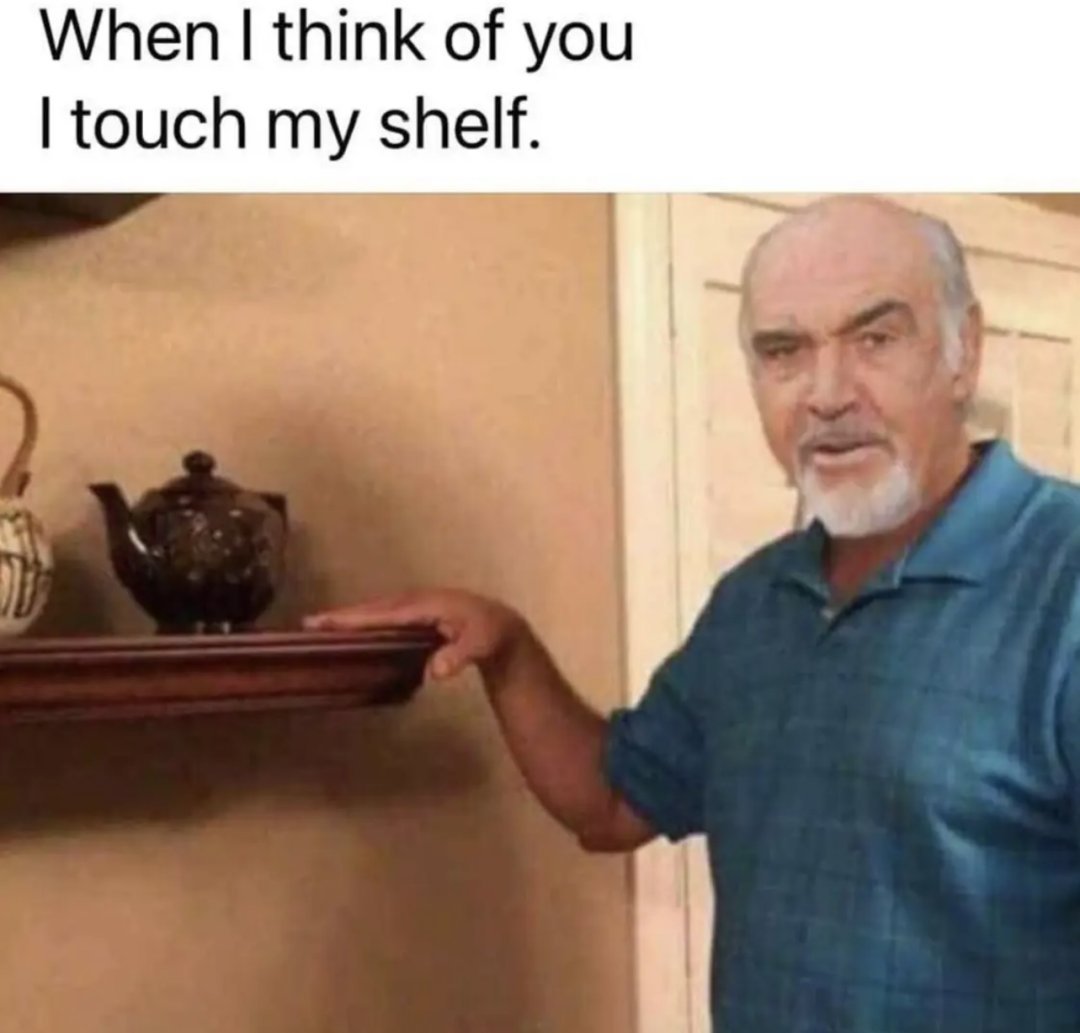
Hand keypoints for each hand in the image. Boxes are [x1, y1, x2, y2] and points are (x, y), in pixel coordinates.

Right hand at [303, 589, 527, 680]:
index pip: (385, 613)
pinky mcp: (417, 615)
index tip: (330, 623)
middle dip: (344, 616)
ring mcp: (416, 606)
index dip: (358, 619)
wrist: (504, 628)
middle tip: (310, 624)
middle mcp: (417, 601)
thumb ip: (460, 656)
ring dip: (351, 617)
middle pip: (375, 608)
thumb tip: (437, 671)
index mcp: (427, 605)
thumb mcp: (481, 646)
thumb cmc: (491, 636)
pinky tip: (351, 630)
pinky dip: (366, 620)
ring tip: (321, 625)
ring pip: (377, 610)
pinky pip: (385, 616)